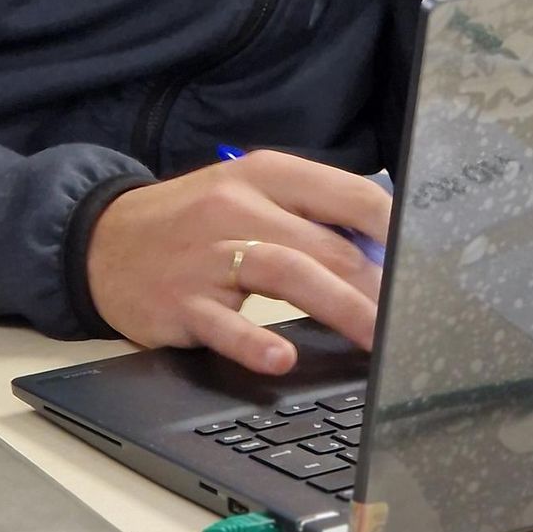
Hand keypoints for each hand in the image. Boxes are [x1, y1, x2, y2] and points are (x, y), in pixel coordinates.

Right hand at [86, 150, 387, 374]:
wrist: (104, 241)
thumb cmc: (192, 222)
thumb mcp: (248, 197)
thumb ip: (312, 217)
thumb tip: (385, 255)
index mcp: (265, 175)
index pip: (351, 193)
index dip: (397, 230)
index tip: (428, 261)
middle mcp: (238, 207)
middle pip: (327, 243)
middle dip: (379, 285)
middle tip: (414, 317)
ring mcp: (208, 255)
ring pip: (287, 273)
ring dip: (340, 308)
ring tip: (377, 340)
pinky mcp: (182, 301)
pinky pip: (223, 322)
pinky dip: (254, 340)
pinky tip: (281, 356)